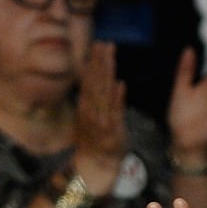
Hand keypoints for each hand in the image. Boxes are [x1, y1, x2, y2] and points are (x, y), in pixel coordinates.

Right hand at [74, 41, 126, 191]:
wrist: (95, 164)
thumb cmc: (95, 141)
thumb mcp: (89, 117)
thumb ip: (91, 100)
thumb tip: (93, 81)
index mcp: (86, 105)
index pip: (89, 78)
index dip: (93, 61)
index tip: (97, 45)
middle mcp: (91, 110)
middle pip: (95, 81)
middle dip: (100, 61)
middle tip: (105, 43)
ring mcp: (101, 119)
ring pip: (104, 92)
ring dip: (108, 73)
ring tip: (112, 56)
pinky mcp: (113, 130)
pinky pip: (115, 111)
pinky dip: (117, 97)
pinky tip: (120, 83)